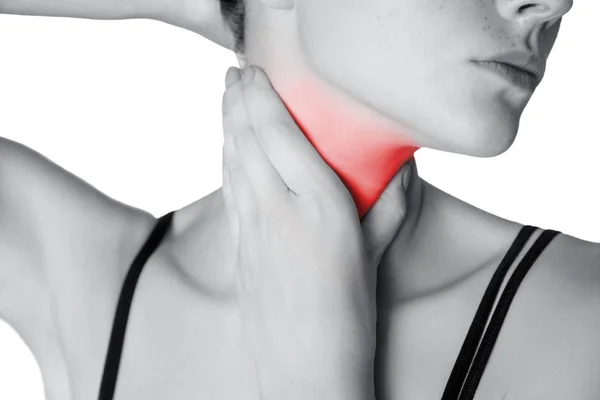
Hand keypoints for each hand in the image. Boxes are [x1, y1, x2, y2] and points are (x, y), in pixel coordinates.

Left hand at [220, 64, 410, 398]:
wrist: (307, 374)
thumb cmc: (349, 320)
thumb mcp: (377, 256)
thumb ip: (390, 206)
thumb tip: (403, 168)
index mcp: (320, 208)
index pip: (281, 135)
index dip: (263, 97)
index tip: (256, 72)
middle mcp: (279, 212)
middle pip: (247, 141)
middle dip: (236, 101)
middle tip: (234, 75)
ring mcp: (252, 232)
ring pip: (231, 163)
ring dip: (226, 126)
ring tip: (226, 101)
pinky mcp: (239, 250)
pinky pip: (228, 192)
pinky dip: (225, 162)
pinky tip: (228, 151)